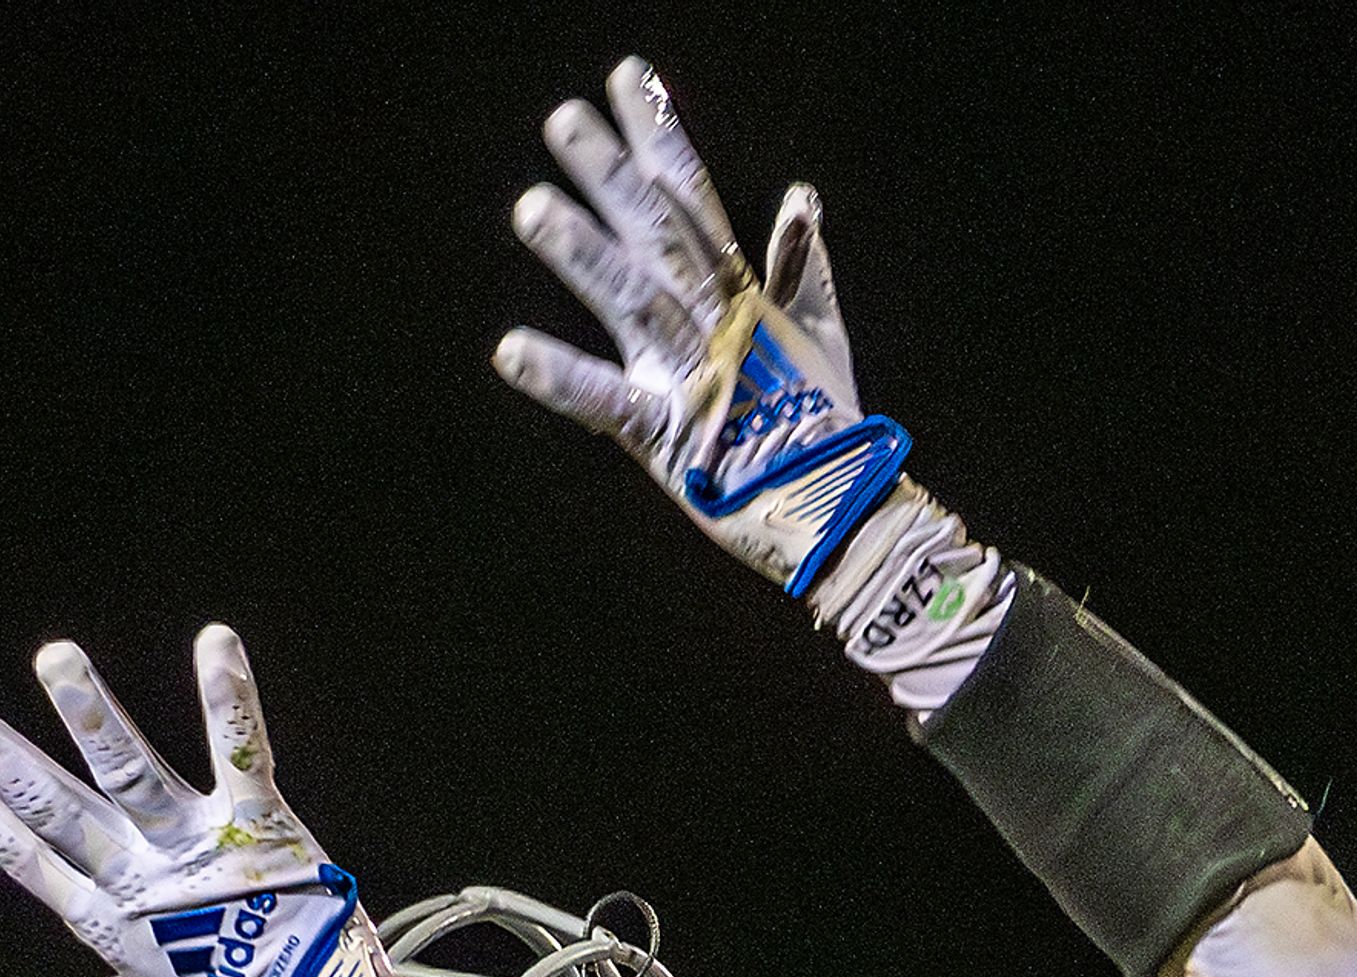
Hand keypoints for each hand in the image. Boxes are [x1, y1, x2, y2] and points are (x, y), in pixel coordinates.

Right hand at [0, 624, 403, 976]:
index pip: (22, 854)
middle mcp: (143, 879)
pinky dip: (229, 699)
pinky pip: (243, 754)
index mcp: (110, 920)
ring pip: (131, 772)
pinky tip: (214, 640)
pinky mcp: (264, 830)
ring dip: (90, 713)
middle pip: (56, 807)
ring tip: (54, 656)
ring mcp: (202, 851)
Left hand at [493, 58, 909, 598]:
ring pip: (634, 303)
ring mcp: (691, 377)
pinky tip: (509, 351)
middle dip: (611, 176)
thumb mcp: (821, 340)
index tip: (628, 77)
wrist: (847, 518)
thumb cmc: (827, 430)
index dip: (660, 137)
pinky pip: (607, 403)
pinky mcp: (666, 438)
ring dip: (583, 255)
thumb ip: (802, 268)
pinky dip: (561, 379)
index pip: (693, 201)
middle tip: (563, 120)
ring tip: (531, 209)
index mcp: (744, 299)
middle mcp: (714, 325)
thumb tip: (801, 196)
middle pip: (657, 237)